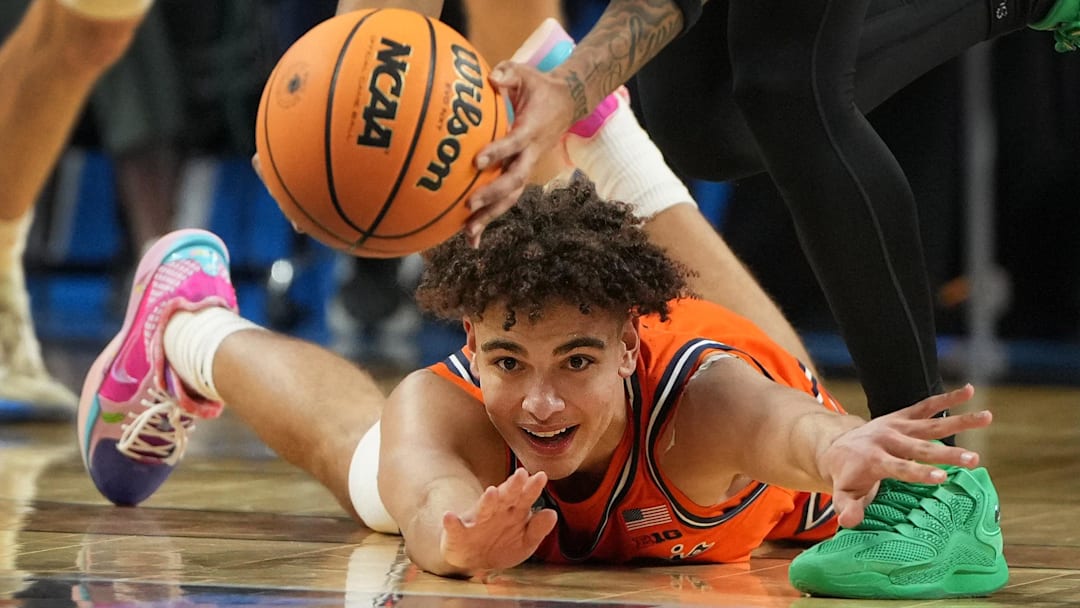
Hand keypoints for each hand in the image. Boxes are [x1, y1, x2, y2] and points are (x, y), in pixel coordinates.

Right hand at [439, 468, 556, 573]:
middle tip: (521, 474)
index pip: (525, 497)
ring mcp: (476, 521)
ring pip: (483, 508)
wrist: (473, 561)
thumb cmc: (502, 545)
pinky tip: (449, 517)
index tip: (541, 476)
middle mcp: (496, 511)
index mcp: (514, 511)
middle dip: (513, 486)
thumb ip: (538, 529)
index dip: (532, 487)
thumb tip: (552, 513)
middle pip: (506, 496)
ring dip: (487, 501)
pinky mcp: (458, 532)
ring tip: (492, 492)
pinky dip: (451, 522)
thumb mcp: (525, 542)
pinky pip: (454, 527)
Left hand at [464, 62, 578, 245]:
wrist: (567, 104)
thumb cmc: (540, 87)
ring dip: (491, 216)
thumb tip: (491, 78)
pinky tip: (471, 236)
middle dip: (493, 195)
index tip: (477, 161)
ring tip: (470, 235)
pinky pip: (507, 198)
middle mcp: (531, 154)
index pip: (514, 144)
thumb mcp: (526, 73)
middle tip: (470, 205)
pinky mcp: (522, 174)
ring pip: (511, 196)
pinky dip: (490, 217)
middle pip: (514, 180)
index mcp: (531, 130)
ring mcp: (528, 167)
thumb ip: (508, 73)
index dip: (498, 152)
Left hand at [820, 384, 991, 527]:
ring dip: (959, 422)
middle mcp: (887, 440)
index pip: (899, 468)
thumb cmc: (847, 477)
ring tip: (987, 418)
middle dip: (947, 454)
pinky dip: (948, 398)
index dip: (919, 473)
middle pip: (920, 448)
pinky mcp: (902, 416)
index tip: (941, 478)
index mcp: (874, 460)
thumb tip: (848, 522)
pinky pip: (927, 406)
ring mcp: (896, 426)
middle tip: (974, 459)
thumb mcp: (843, 495)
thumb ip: (847, 507)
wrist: (837, 447)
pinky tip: (970, 390)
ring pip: (931, 424)